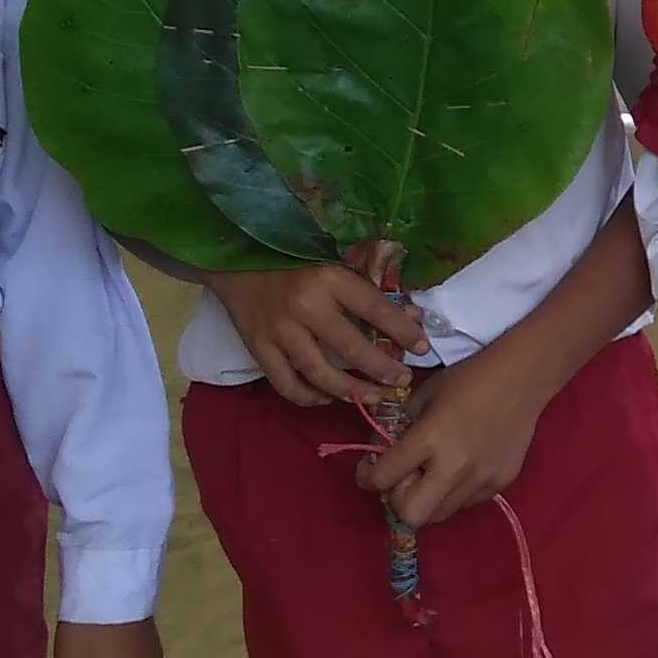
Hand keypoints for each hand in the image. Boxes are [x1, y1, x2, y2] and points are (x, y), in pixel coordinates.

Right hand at [208, 262, 427, 410]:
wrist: (234, 260)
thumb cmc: (292, 262)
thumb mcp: (333, 267)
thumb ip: (369, 293)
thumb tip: (413, 316)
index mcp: (328, 278)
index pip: (375, 309)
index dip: (403, 332)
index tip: (422, 348)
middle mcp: (305, 306)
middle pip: (352, 349)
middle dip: (382, 370)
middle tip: (401, 381)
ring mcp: (279, 330)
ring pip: (320, 374)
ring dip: (351, 392)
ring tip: (373, 397)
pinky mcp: (258, 348)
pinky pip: (287, 384)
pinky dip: (309, 397)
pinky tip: (327, 398)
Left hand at [353, 340, 543, 528]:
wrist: (522, 378)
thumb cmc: (468, 380)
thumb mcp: (422, 396)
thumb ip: (398, 428)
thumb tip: (382, 453)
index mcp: (429, 439)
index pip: (382, 478)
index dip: (367, 476)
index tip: (370, 469)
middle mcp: (454, 467)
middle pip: (411, 515)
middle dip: (398, 500)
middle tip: (404, 479)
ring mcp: (481, 480)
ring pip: (439, 515)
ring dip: (427, 499)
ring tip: (433, 475)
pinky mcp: (500, 484)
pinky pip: (465, 503)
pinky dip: (454, 493)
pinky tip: (461, 468)